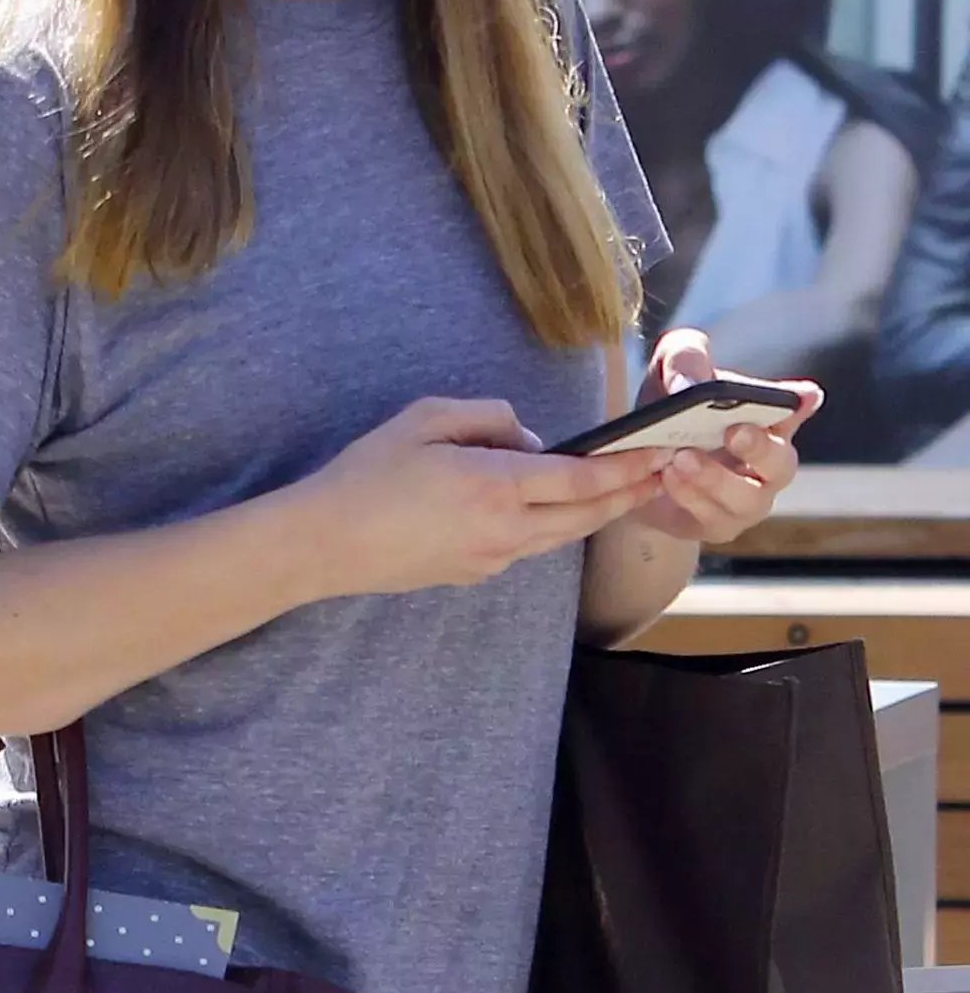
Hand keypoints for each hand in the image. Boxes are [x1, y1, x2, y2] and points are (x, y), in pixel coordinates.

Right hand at [298, 396, 666, 596]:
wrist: (327, 543)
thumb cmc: (369, 473)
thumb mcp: (427, 418)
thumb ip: (490, 418)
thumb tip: (529, 439)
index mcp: (497, 486)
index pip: (582, 479)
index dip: (628, 467)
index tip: (660, 452)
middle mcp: (506, 530)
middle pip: (586, 515)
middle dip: (630, 493)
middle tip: (665, 472)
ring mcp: (493, 558)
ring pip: (561, 536)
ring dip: (596, 513)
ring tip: (624, 490)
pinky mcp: (475, 574)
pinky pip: (527, 545)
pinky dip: (552, 525)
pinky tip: (551, 506)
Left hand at [629, 328, 823, 543]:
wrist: (632, 460)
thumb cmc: (666, 405)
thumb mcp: (669, 369)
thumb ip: (685, 358)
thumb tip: (689, 385)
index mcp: (765, 418)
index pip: (794, 409)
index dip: (798, 404)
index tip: (800, 397)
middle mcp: (766, 463)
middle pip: (781, 463)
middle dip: (761, 448)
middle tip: (734, 432)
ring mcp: (746, 500)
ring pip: (748, 499)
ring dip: (716, 479)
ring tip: (681, 457)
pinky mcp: (716, 525)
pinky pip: (711, 518)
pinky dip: (690, 497)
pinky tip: (667, 477)